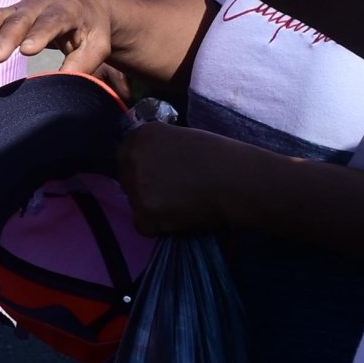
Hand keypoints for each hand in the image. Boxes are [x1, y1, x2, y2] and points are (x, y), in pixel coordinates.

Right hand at [0, 0, 121, 73]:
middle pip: (19, 20)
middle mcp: (38, 5)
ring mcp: (19, 8)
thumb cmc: (91, 31)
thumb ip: (81, 64)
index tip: (27, 50)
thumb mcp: (96, 47)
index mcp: (66, 11)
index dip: (39, 35)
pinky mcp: (5, 13)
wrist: (84, 7)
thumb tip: (64, 84)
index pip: (52, 23)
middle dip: (4, 37)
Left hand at [116, 123, 258, 236]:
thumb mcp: (181, 138)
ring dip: (153, 207)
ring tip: (183, 205)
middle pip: (126, 179)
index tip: (160, 177)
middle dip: (144, 188)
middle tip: (172, 194)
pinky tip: (182, 218)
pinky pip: (144, 225)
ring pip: (135, 202)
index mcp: (141, 135)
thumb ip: (159, 148)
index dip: (143, 169)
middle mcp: (131, 157)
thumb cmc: (220, 157)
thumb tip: (152, 162)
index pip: (126, 155)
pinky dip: (161, 227)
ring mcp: (135, 185)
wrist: (237, 180)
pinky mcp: (144, 212)